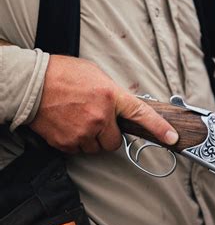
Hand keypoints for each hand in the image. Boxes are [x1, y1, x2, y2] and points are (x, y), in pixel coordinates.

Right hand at [30, 55, 178, 153]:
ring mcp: (83, 131)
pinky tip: (67, 125)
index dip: (159, 128)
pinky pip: (78, 150)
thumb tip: (122, 107)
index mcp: (111, 96)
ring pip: (96, 148)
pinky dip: (75, 141)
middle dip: (108, 135)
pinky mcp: (67, 142)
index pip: (142, 114)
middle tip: (96, 121)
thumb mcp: (97, 76)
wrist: (30, 83)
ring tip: (77, 119)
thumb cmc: (63, 74)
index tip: (172, 138)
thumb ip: (113, 94)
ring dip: (91, 139)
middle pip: (114, 142)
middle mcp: (100, 116)